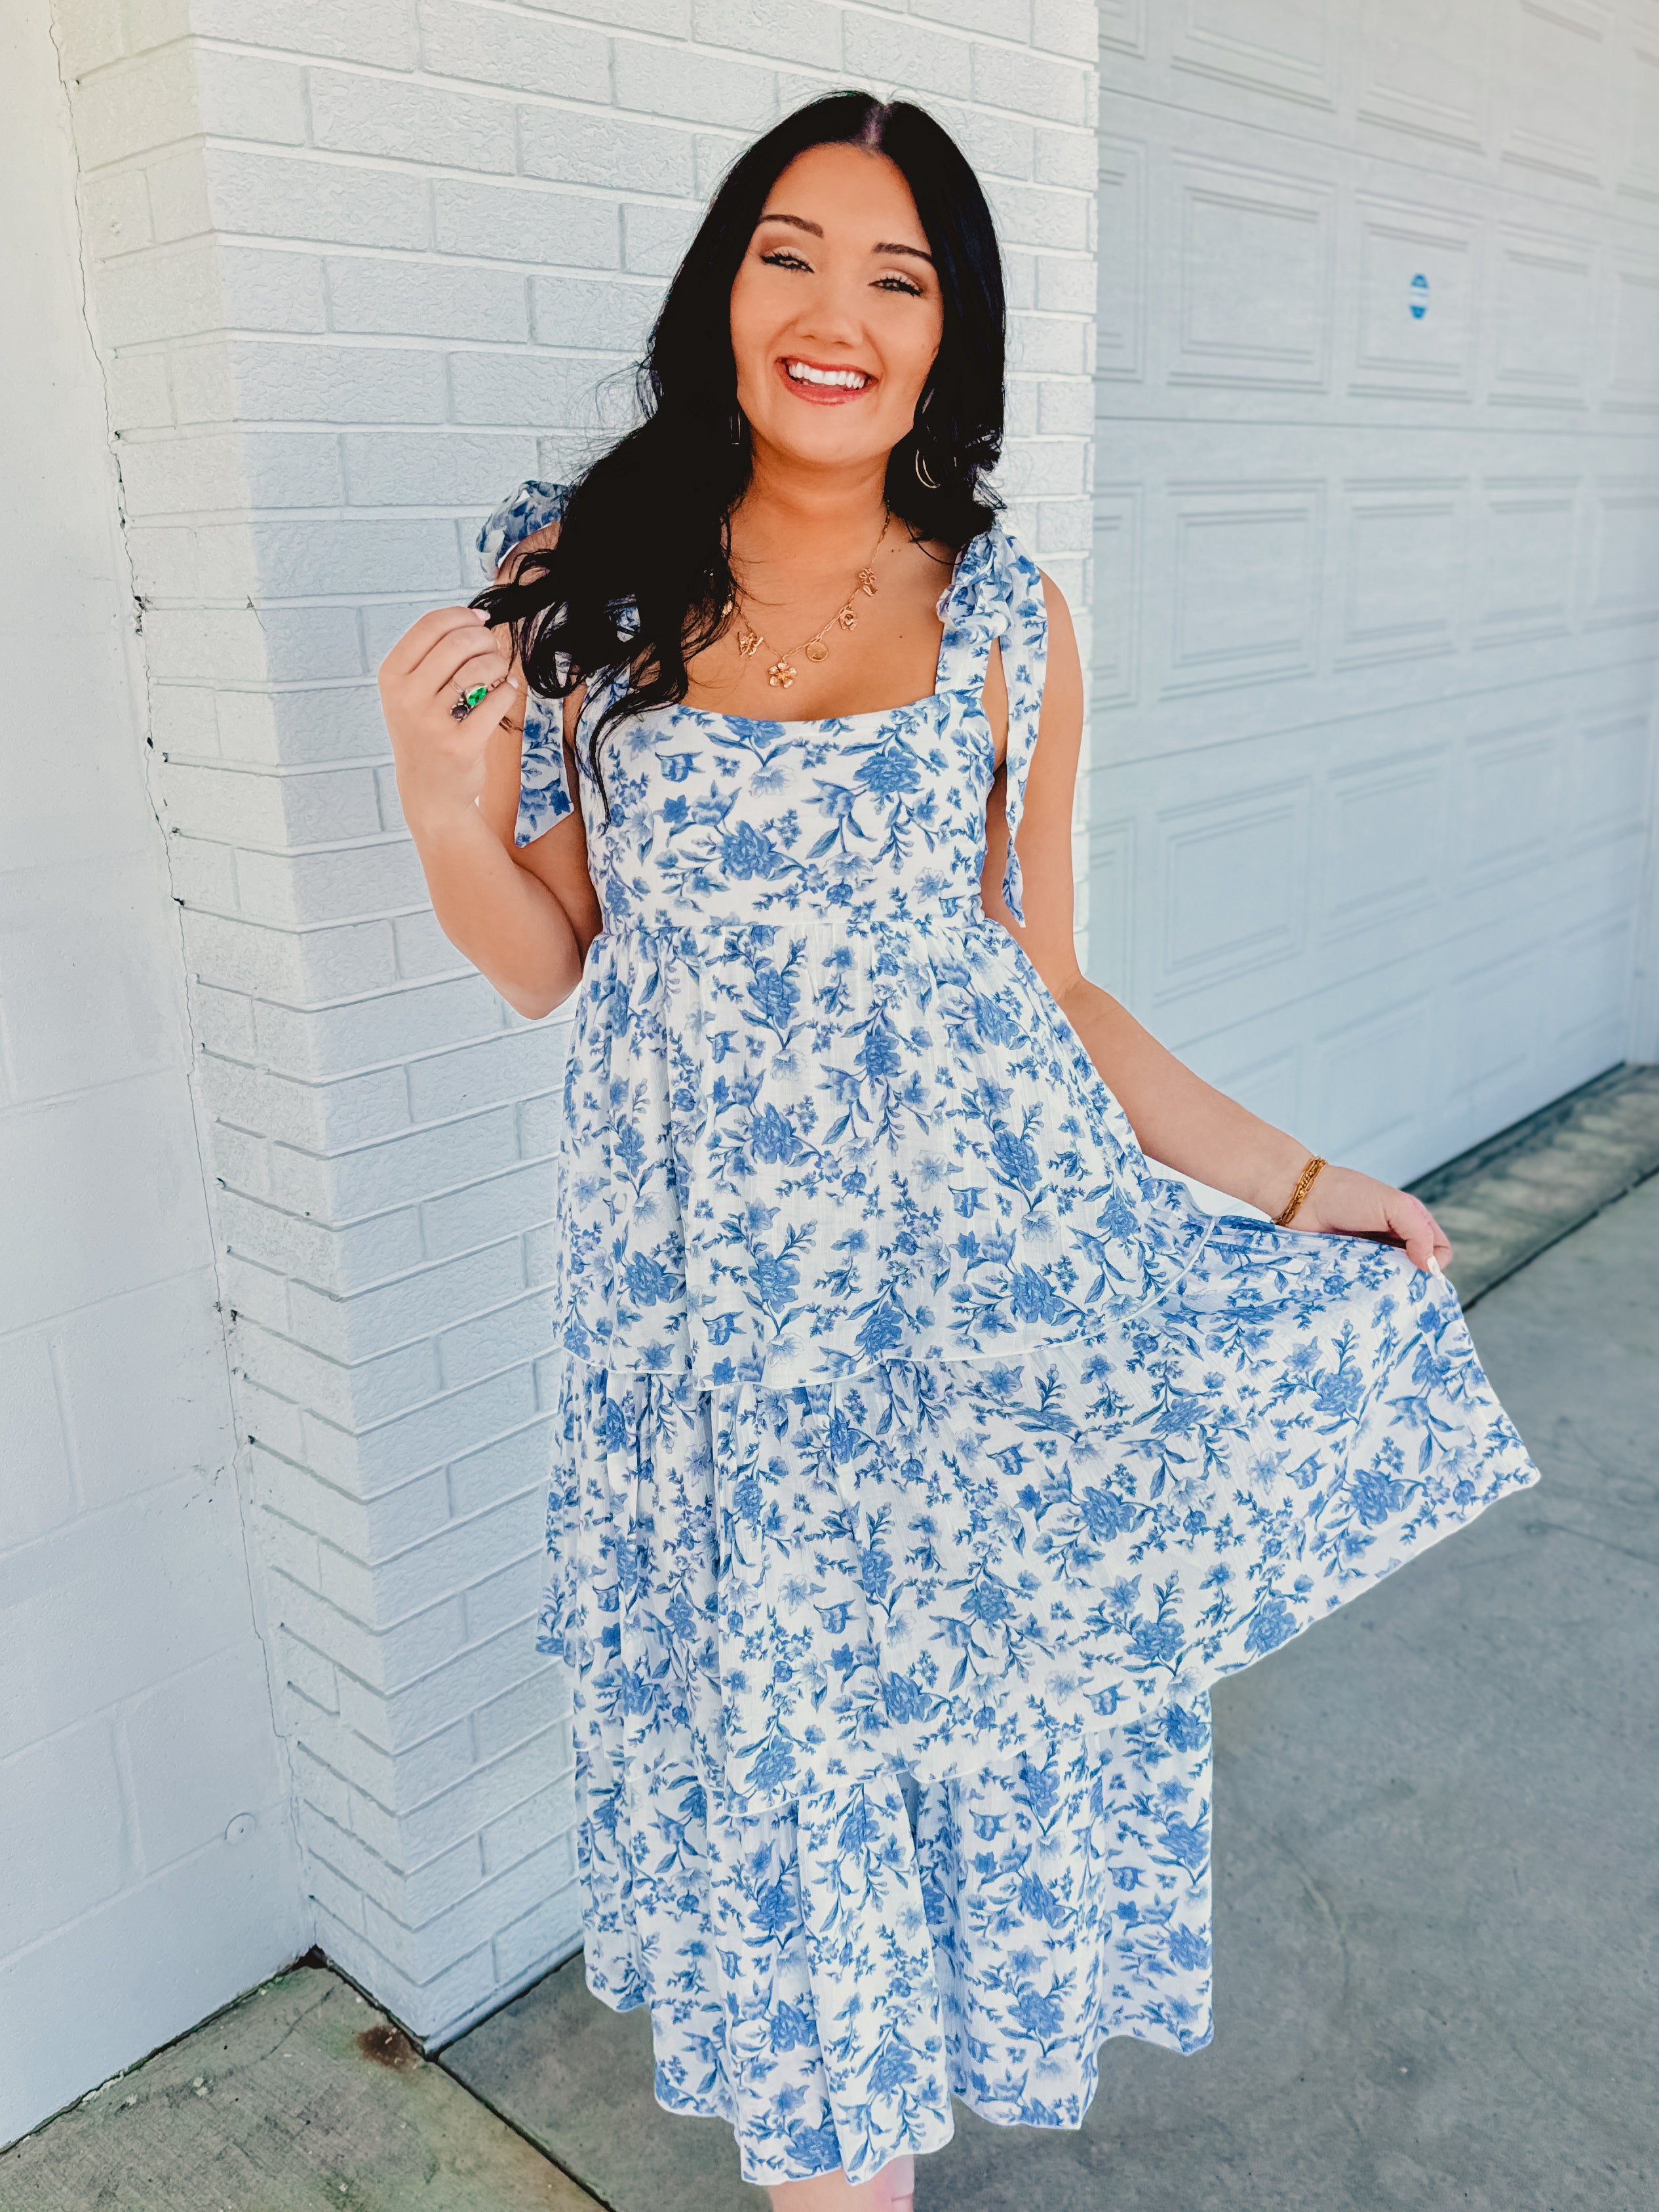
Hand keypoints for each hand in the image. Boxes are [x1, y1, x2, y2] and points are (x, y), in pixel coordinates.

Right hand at [377, 606, 517, 838]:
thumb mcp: (411, 692)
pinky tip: (505, 690)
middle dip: (485, 639)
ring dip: (497, 663)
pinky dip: (507, 690)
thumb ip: (433, 654)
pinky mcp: (460, 744)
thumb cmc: (426, 732)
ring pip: (478, 668)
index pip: (431, 625)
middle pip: (457, 642)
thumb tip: (476, 617)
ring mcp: (431, 722)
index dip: (463, 615)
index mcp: (392, 676)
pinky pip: (496, 700)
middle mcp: (406, 697)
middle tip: (493, 650)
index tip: (480, 620)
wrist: (429, 792)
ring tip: (498, 672)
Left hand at [1289, 1162, 1450, 1273]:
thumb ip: (1418, 1232)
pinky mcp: (1354, 1269)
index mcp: (1411, 1222)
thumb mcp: (1393, 1205)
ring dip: (1389, 1284)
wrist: (1303, 1200)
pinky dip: (1369, 1288)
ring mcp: (1375, 1257)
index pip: (1441, 1250)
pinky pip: (1370, 1286)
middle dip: (1412, 1278)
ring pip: (1395, 1282)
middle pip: (1418, 1270)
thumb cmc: (1348, 1195)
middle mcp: (1396, 1241)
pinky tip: (1361, 1285)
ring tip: (1374, 1280)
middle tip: (1393, 1277)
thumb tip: (1431, 1267)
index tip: (1418, 1265)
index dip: (1435, 1260)